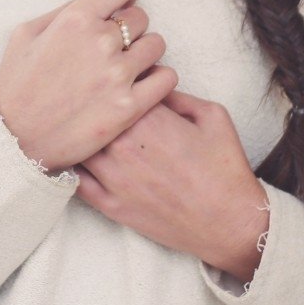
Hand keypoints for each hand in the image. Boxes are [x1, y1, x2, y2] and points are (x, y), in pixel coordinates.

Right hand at [0, 0, 177, 171]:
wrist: (13, 141)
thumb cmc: (16, 84)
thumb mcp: (27, 34)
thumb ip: (66, 8)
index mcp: (75, 20)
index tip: (120, 4)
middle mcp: (100, 43)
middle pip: (141, 16)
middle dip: (128, 28)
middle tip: (111, 47)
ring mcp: (117, 76)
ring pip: (157, 45)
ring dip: (144, 52)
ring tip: (124, 67)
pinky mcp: (129, 107)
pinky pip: (167, 78)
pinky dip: (159, 79)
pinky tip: (141, 85)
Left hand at [73, 88, 270, 278]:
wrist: (230, 223)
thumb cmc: (225, 167)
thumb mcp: (212, 115)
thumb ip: (176, 95)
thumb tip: (150, 84)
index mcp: (149, 118)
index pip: (118, 86)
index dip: (119, 82)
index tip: (124, 81)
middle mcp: (124, 145)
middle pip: (90, 113)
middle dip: (94, 105)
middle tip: (98, 100)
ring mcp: (113, 177)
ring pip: (78, 145)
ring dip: (81, 135)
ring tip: (85, 129)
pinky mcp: (110, 205)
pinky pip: (76, 181)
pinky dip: (73, 167)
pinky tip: (80, 158)